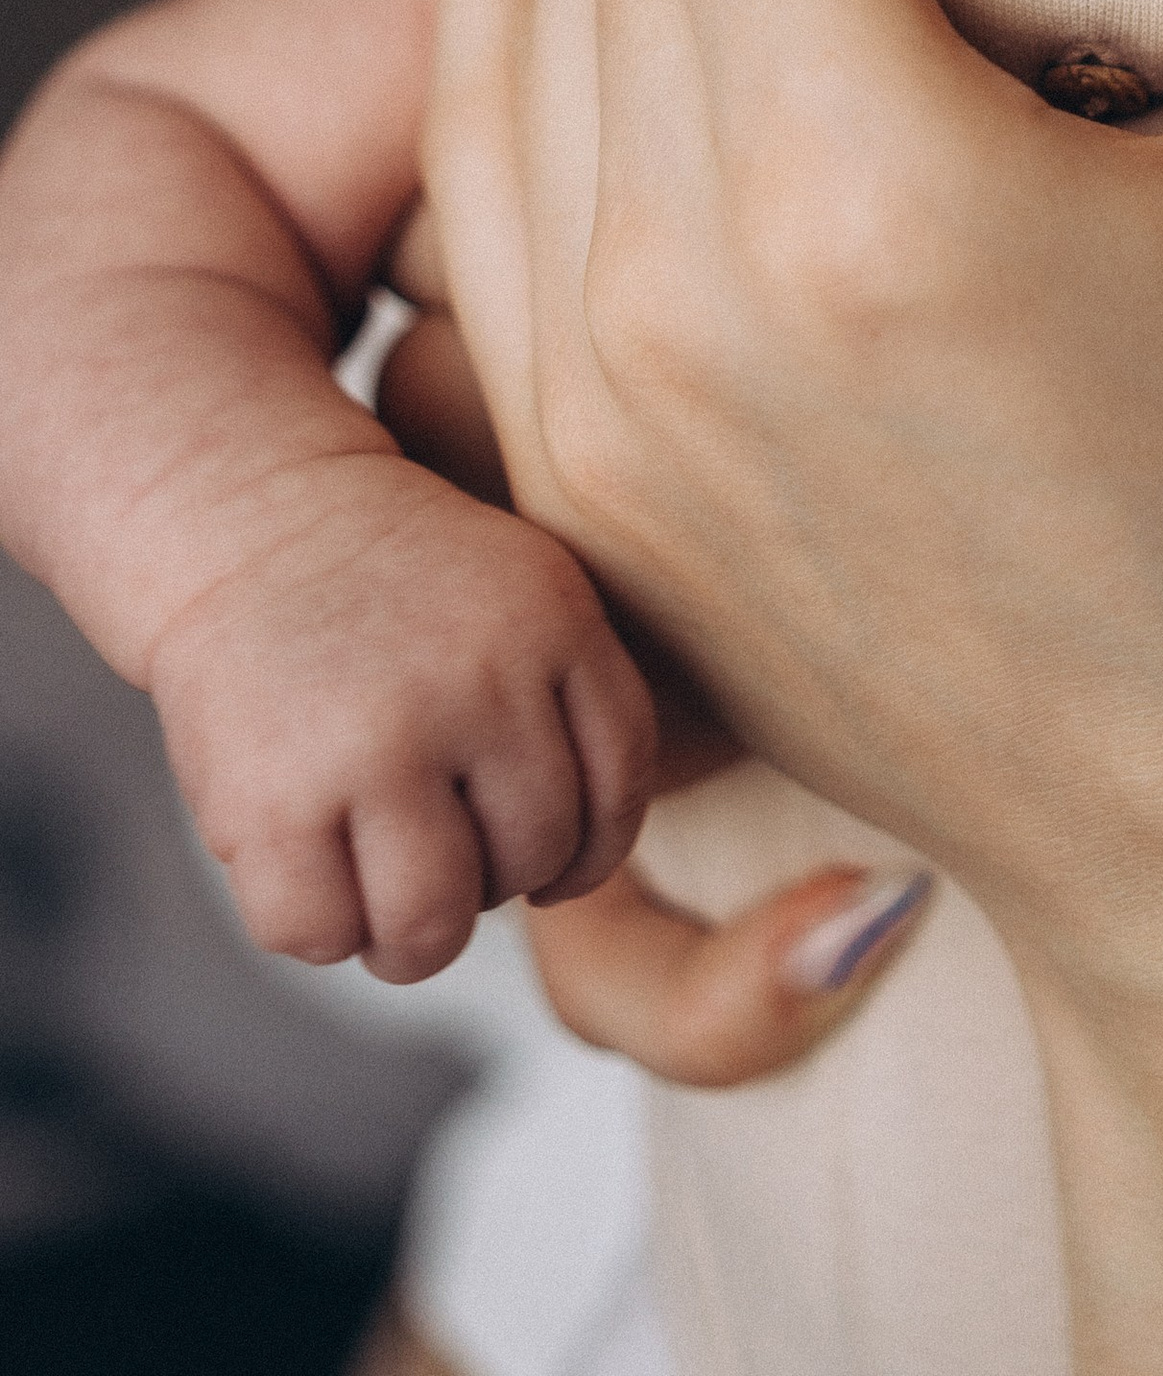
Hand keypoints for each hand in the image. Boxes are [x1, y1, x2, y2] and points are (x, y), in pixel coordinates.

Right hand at [146, 455, 653, 981]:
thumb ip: (568, 701)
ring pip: (432, 923)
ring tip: (390, 902)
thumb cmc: (397, 581)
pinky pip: (320, 934)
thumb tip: (578, 875)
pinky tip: (314, 874)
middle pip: (531, 858)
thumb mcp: (519, 590)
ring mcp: (373, 744)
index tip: (552, 867)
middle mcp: (475, 682)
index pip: (618, 784)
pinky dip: (320, 932)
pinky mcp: (272, 800)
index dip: (591, 852)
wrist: (253, 513)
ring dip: (413, 939)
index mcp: (552, 621)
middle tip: (448, 859)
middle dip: (494, 884)